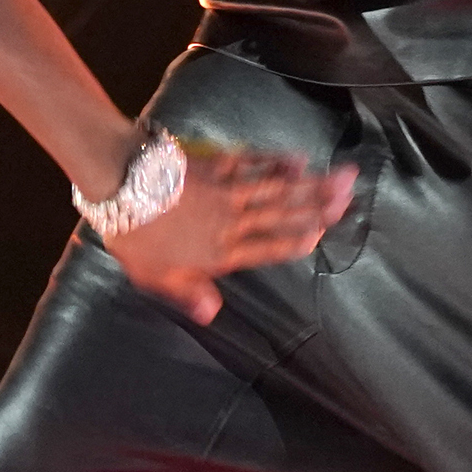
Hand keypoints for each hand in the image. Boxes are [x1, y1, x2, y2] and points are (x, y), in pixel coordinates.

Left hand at [103, 145, 355, 323]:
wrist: (119, 185)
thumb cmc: (134, 234)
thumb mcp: (155, 277)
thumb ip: (188, 293)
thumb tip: (213, 314)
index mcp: (220, 252)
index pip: (267, 248)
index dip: (296, 241)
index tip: (322, 233)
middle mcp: (231, 221)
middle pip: (282, 215)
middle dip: (319, 206)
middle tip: (351, 195)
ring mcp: (226, 190)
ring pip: (277, 189)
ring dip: (311, 183)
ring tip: (341, 176)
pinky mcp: (215, 165)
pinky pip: (252, 163)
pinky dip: (275, 161)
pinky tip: (296, 158)